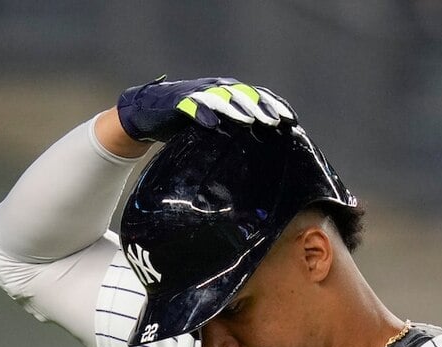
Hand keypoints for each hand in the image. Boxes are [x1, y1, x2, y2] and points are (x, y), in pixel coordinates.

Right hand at [116, 76, 294, 141]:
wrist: (149, 114)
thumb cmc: (188, 125)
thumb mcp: (218, 130)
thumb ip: (238, 137)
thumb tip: (267, 163)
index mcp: (231, 94)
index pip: (259, 96)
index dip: (276, 106)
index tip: (293, 122)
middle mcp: (218, 89)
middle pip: (244, 94)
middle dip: (260, 107)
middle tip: (274, 121)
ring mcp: (198, 92)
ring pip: (221, 96)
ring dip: (236, 107)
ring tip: (248, 121)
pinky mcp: (178, 100)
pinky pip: (191, 104)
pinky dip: (202, 112)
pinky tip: (212, 124)